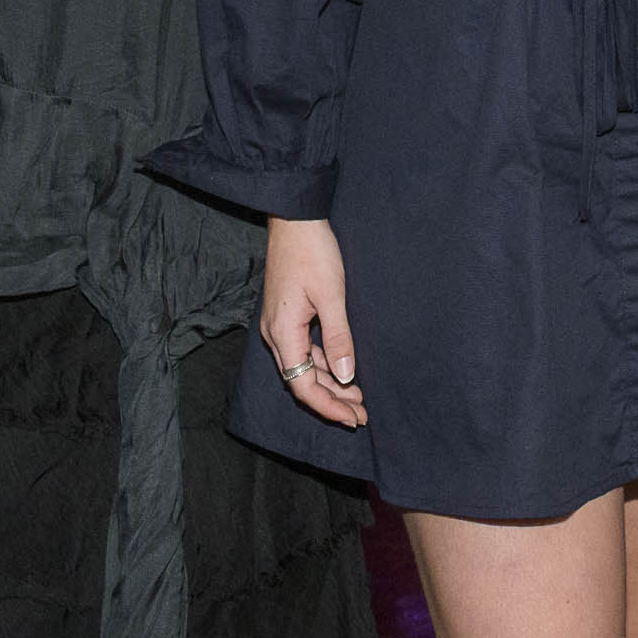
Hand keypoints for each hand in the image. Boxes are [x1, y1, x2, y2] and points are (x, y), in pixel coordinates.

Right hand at [261, 217, 365, 428]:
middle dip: (332, 400)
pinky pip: (305, 350)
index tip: (353, 418)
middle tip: (362, 415)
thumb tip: (348, 377)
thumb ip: (339, 338)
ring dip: (330, 384)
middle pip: (302, 381)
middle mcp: (276, 335)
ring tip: (358, 397)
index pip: (302, 386)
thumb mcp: (332, 295)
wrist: (294, 219)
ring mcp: (280, 325)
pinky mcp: (287, 316)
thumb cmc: (312, 252)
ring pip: (304, 367)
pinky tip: (344, 369)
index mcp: (282, 333)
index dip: (328, 406)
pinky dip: (325, 363)